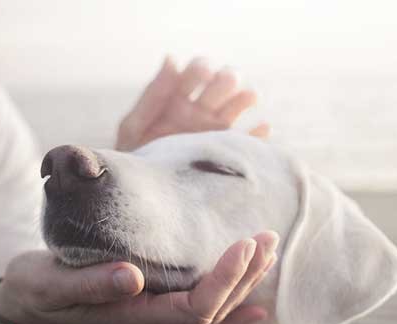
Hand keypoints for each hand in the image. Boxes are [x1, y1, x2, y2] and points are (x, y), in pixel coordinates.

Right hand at [0, 232, 277, 323]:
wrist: (25, 301)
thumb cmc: (36, 289)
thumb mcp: (52, 284)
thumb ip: (90, 284)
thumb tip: (132, 277)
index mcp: (131, 317)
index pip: (193, 308)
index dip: (224, 281)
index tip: (244, 245)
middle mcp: (148, 322)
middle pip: (212, 312)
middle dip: (244, 277)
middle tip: (266, 239)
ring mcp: (151, 317)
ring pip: (210, 312)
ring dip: (242, 285)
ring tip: (266, 254)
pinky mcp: (149, 306)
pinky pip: (198, 313)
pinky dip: (228, 304)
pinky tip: (252, 300)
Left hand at [116, 57, 269, 150]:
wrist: (143, 192)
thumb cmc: (135, 156)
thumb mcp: (135, 125)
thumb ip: (154, 94)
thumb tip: (172, 58)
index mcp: (178, 98)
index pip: (198, 70)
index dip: (202, 68)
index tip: (203, 73)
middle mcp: (201, 110)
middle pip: (224, 82)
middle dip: (227, 78)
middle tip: (222, 83)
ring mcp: (216, 130)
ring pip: (240, 104)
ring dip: (246, 97)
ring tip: (247, 98)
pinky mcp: (227, 152)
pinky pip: (250, 141)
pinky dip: (259, 134)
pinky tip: (262, 129)